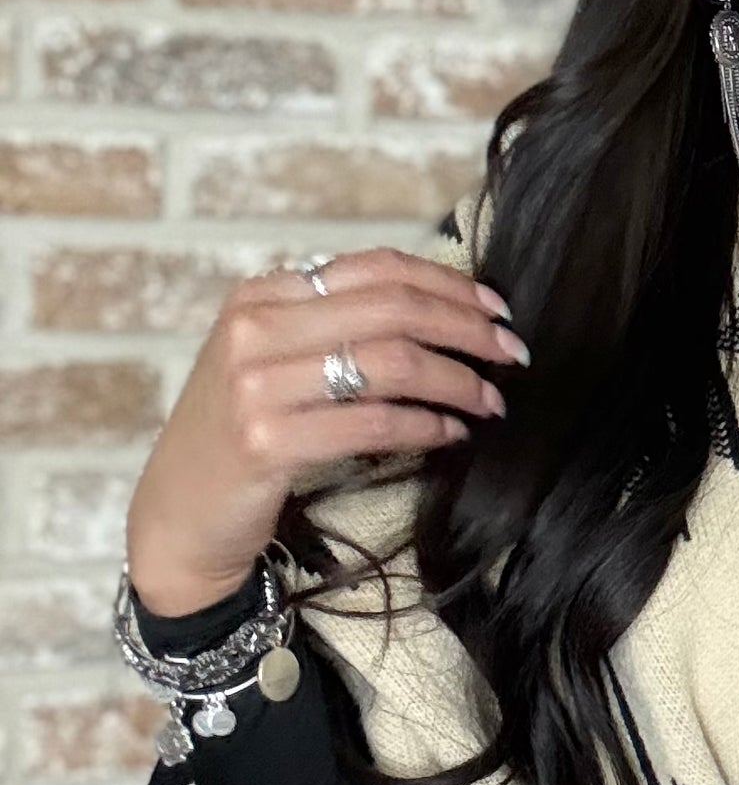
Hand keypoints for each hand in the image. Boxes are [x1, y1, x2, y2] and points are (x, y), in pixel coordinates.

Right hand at [124, 248, 528, 615]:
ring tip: (491, 400)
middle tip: (514, 354)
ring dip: (458, 382)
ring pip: (392, 363)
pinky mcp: (265, 443)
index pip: (377, 269)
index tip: (497, 310)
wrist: (179, 514)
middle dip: (468, 330)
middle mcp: (254, 329)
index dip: (449, 284)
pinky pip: (375, 423)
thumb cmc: (244, 433)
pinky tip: (452, 434)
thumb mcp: (274, 358)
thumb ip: (336, 323)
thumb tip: (443, 305)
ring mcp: (255, 385)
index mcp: (262, 294)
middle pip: (393, 309)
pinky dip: (427, 427)